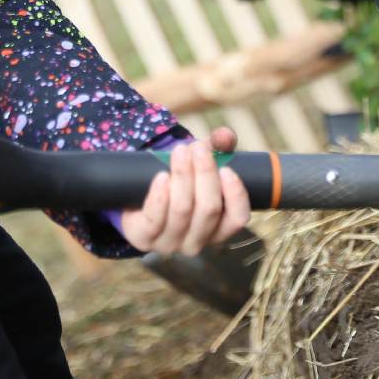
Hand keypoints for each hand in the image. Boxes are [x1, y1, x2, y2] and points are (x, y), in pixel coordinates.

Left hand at [120, 126, 251, 255]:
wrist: (141, 195)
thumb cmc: (180, 180)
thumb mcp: (201, 162)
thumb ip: (217, 146)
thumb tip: (225, 135)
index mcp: (218, 227)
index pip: (237, 218)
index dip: (236, 195)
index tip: (227, 169)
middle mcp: (198, 241)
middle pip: (209, 209)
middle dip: (205, 174)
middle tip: (198, 148)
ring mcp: (171, 243)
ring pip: (182, 210)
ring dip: (182, 176)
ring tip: (179, 152)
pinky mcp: (146, 238)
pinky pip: (155, 219)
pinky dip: (160, 196)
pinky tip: (161, 176)